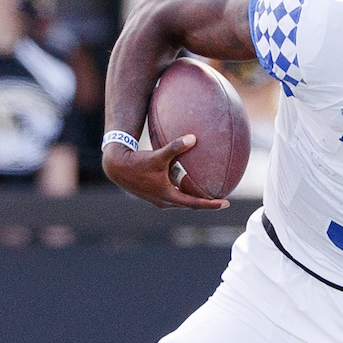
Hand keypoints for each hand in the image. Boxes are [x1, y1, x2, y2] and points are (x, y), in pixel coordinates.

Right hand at [102, 136, 229, 209]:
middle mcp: (165, 201)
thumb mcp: (158, 155)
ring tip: (206, 191)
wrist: (116, 167)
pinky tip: (186, 179)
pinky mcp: (153, 194)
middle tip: (220, 199)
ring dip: (193, 196)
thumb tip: (194, 138)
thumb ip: (176, 147)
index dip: (211, 204)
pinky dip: (182, 189)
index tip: (226, 203)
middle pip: (190, 204)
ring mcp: (158, 199)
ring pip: (181, 199)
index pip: (195, 204)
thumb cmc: (137, 163)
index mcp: (169, 196)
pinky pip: (173, 193)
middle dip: (205, 202)